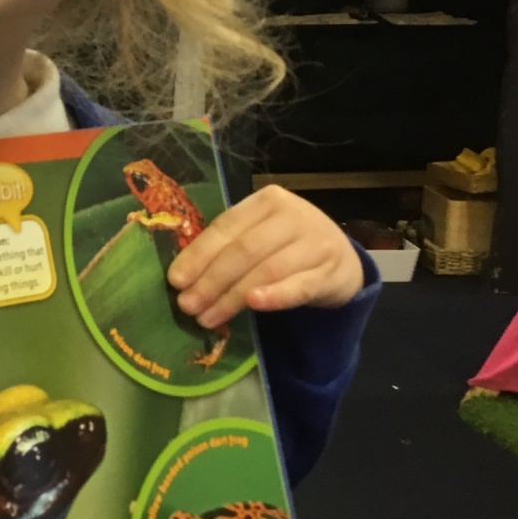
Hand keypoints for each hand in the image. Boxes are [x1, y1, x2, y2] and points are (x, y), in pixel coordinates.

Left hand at [167, 186, 363, 328]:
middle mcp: (292, 215)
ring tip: (208, 317)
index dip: (198, 254)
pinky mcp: (331, 271)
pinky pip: (299, 285)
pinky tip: (253, 304)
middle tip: (188, 306)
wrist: (342, 260)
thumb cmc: (287, 246)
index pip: (226, 226)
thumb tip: (182, 276)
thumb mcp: (259, 235)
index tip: (175, 281)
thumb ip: (227, 247)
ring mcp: (315, 242)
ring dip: (232, 296)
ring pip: (266, 269)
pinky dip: (275, 295)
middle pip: (244, 250)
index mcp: (266, 201)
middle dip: (211, 280)